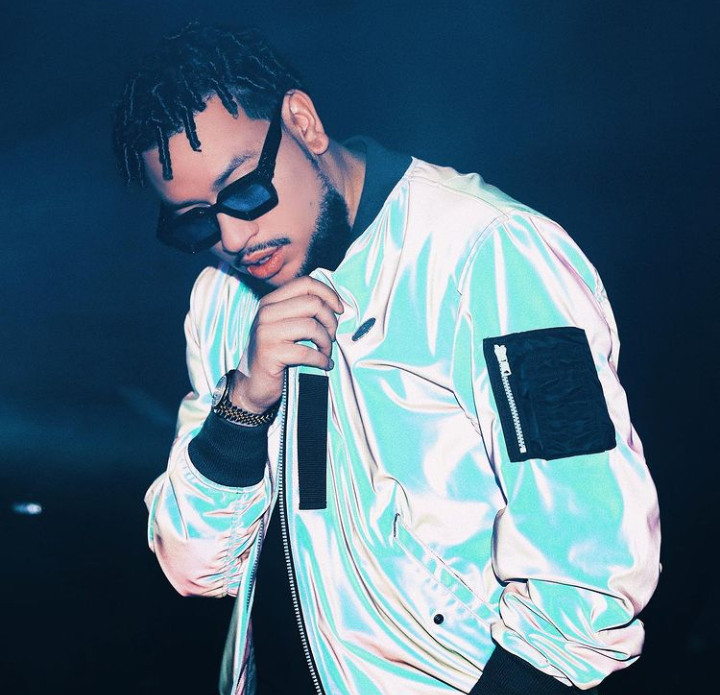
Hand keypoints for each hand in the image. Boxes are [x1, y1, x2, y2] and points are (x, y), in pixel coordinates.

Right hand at [229, 276, 343, 412]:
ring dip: (326, 342)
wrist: (253, 385)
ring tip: (326, 352)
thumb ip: (301, 311)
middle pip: (313, 303)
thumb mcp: (284, 326)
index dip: (328, 294)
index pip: (305, 283)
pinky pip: (307, 352)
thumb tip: (334, 303)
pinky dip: (321, 360)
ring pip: (312, 326)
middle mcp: (266, 313)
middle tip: (331, 336)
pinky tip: (324, 364)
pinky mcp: (270, 354)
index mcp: (271, 302)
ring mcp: (266, 333)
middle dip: (330, 321)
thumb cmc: (276, 354)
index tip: (338, 310)